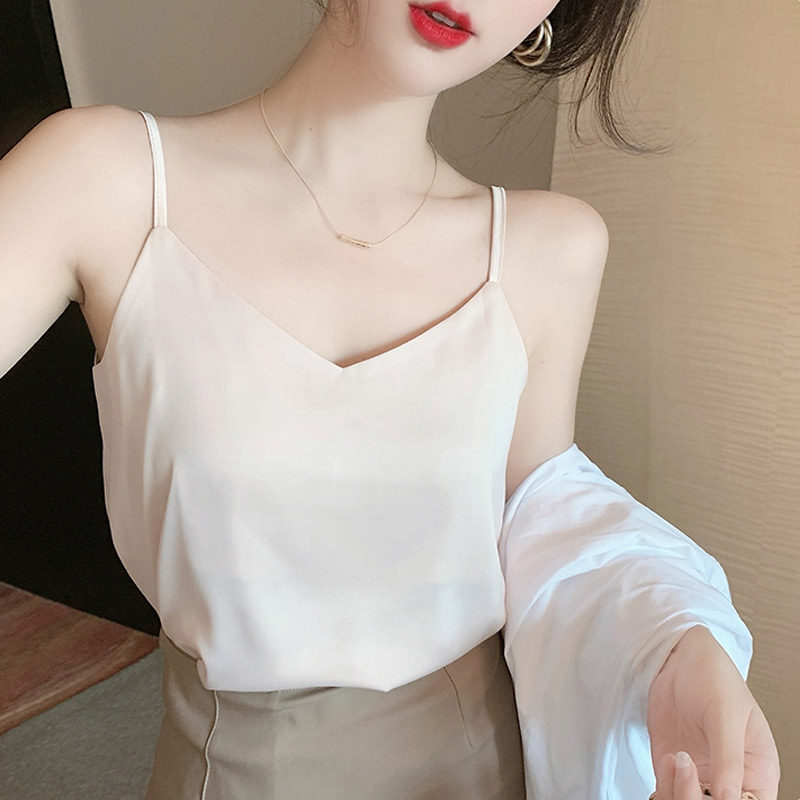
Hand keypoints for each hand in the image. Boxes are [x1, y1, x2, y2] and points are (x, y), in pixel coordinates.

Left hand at [646, 625, 779, 799]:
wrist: (677, 658)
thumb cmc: (713, 678)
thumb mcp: (725, 716)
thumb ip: (727, 759)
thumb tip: (728, 798)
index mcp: (757, 772)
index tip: (713, 793)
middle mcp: (729, 780)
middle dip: (695, 798)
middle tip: (684, 767)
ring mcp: (699, 775)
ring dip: (675, 792)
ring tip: (675, 757)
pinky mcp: (672, 768)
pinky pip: (666, 794)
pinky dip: (662, 788)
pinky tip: (666, 759)